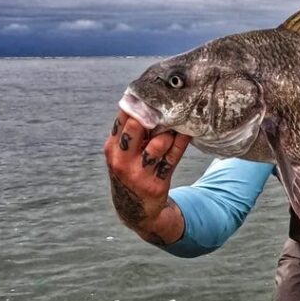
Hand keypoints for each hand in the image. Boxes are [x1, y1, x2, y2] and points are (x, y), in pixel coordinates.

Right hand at [103, 111, 190, 244]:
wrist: (136, 210)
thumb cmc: (131, 171)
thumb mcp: (122, 153)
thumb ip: (129, 131)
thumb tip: (146, 99)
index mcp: (112, 148)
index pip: (123, 117)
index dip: (138, 102)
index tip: (153, 90)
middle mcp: (121, 161)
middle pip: (136, 126)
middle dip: (152, 113)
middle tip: (167, 102)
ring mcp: (139, 174)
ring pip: (158, 142)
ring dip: (170, 130)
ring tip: (178, 121)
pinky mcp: (156, 184)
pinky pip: (173, 158)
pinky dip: (181, 143)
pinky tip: (187, 132)